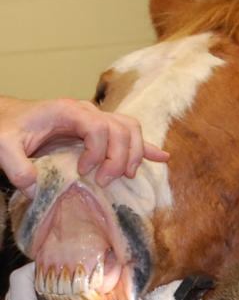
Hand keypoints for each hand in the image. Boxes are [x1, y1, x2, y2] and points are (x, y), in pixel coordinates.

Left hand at [0, 96, 168, 196]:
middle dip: (120, 158)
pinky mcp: (101, 131)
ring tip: (127, 175)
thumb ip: (16, 166)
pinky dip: (147, 147)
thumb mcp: (3, 146)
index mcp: (68, 111)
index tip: (84, 172)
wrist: (9, 118)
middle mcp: (87, 112)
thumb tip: (36, 188)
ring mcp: (96, 120)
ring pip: (131, 129)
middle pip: (122, 129)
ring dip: (135, 154)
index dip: (98, 152)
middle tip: (105, 182)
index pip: (99, 127)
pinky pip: (130, 134)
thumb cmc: (7, 129)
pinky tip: (162, 158)